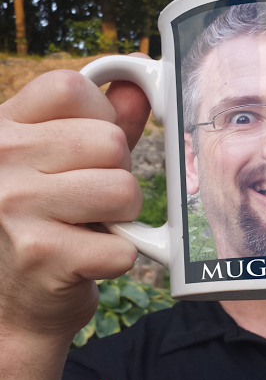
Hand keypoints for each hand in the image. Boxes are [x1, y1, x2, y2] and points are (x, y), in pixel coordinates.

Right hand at [0, 54, 150, 340]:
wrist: (14, 298)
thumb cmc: (46, 217)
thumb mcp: (63, 159)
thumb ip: (103, 119)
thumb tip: (138, 80)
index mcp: (5, 128)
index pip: (71, 86)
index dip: (101, 113)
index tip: (94, 146)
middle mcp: (0, 160)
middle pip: (110, 141)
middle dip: (118, 171)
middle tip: (93, 196)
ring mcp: (14, 207)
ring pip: (124, 189)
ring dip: (124, 214)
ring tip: (93, 223)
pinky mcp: (41, 255)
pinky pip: (124, 245)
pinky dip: (120, 254)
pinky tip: (88, 257)